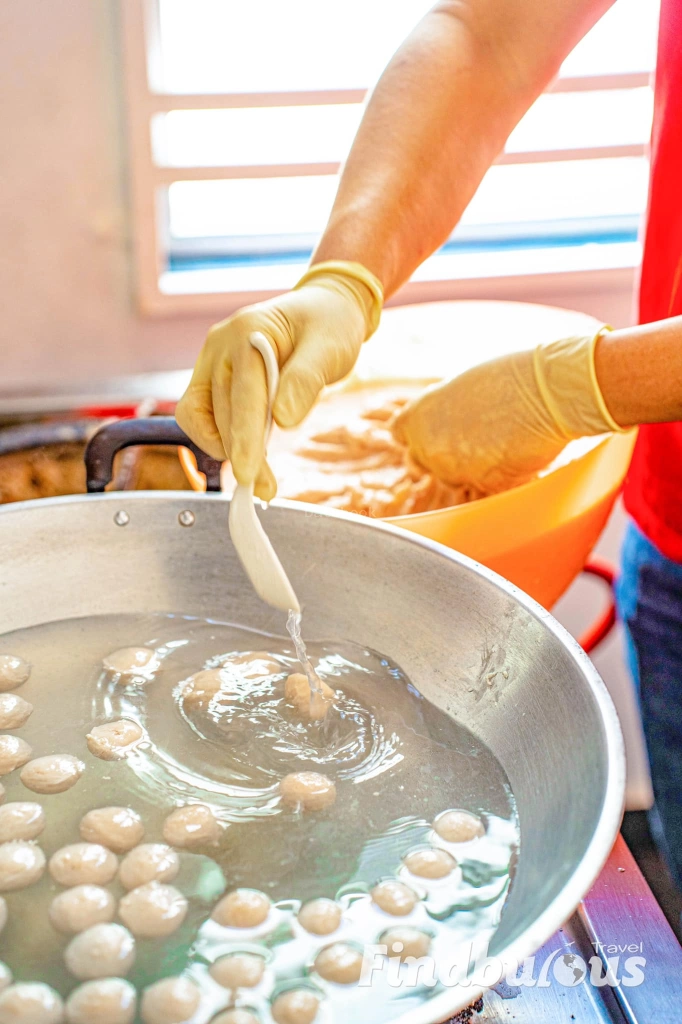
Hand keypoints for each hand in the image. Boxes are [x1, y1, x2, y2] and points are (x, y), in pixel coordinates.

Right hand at [176, 262, 382, 499]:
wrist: (321, 310)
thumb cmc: (328, 326)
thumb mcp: (330, 348)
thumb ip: (305, 380)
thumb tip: (283, 419)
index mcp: (248, 331)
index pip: (241, 393)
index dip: (244, 437)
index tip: (249, 474)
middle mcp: (219, 345)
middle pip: (219, 412)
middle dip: (241, 454)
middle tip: (266, 490)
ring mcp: (210, 362)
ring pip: (202, 418)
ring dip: (227, 450)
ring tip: (260, 476)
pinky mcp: (210, 379)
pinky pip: (202, 417)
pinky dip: (220, 439)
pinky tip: (247, 453)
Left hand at [391, 329, 622, 494]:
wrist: (547, 392)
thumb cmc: (509, 378)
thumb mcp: (461, 386)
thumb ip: (442, 409)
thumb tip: (442, 424)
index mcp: (417, 417)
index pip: (400, 434)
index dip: (416, 433)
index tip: (431, 431)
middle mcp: (429, 449)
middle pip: (421, 462)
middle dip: (439, 454)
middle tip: (468, 438)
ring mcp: (455, 472)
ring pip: (453, 479)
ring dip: (467, 468)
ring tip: (495, 442)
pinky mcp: (484, 488)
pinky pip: (482, 488)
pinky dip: (494, 477)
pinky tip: (512, 455)